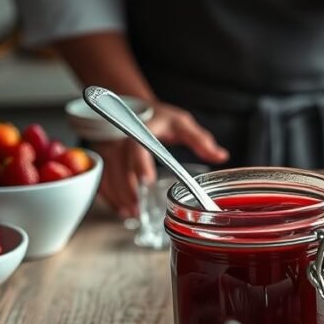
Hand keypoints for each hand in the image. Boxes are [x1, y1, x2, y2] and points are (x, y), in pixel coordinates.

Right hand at [95, 103, 228, 219]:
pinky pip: (102, 179)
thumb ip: (200, 140)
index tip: (147, 181)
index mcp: (142, 129)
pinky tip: (122, 209)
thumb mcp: (181, 122)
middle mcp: (121, 139)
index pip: (136, 147)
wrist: (135, 109)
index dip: (140, 164)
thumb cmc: (159, 117)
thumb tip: (221, 156)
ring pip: (108, 175)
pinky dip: (109, 196)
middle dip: (128, 190)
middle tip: (139, 209)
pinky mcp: (104, 158)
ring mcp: (109, 149)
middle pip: (119, 167)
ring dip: (118, 196)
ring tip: (132, 214)